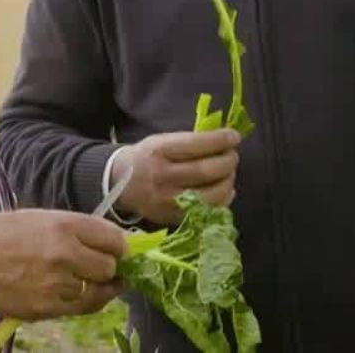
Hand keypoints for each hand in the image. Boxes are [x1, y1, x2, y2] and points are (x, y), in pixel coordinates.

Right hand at [0, 210, 127, 320]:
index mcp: (64, 225)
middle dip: (108, 267)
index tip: (116, 250)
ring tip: (87, 281)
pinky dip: (85, 302)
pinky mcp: (46, 308)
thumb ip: (74, 229)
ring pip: (99, 291)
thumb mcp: (39, 218)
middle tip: (98, 266)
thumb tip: (106, 242)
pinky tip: (78, 294)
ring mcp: (56, 284)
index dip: (118, 246)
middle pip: (110, 267)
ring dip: (96, 287)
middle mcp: (65, 254)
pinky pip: (82, 309)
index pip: (114, 239)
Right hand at [110, 129, 240, 225]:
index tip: (234, 137)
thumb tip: (224, 140)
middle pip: (207, 170)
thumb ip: (190, 141)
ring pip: (212, 195)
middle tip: (232, 155)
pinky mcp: (175, 218)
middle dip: (228, 161)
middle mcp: (164, 177)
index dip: (220, 140)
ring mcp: (169, 201)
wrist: (121, 184)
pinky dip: (223, 199)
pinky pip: (208, 211)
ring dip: (228, 181)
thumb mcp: (162, 141)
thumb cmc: (147, 158)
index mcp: (160, 151)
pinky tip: (224, 190)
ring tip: (229, 172)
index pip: (196, 145)